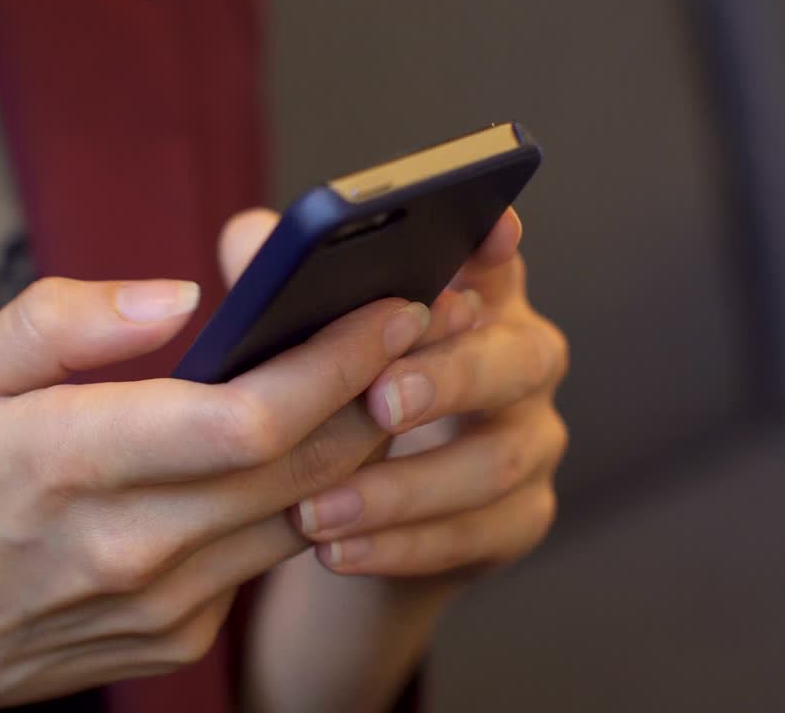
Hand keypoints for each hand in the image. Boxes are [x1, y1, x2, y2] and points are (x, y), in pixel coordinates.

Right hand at [0, 278, 430, 711]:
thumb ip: (60, 325)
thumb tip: (176, 296)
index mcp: (68, 464)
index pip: (247, 417)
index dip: (336, 361)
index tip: (392, 307)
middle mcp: (130, 545)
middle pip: (304, 467)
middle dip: (381, 390)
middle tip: (425, 326)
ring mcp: (162, 604)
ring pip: (306, 514)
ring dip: (363, 445)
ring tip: (393, 376)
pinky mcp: (179, 636)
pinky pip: (268, 555)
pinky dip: (307, 497)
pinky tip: (318, 450)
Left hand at [221, 208, 567, 579]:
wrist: (371, 508)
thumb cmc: (338, 394)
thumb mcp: (310, 335)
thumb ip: (284, 280)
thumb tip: (252, 245)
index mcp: (479, 295)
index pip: (499, 256)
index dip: (498, 242)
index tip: (487, 234)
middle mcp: (522, 359)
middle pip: (518, 358)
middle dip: (450, 378)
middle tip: (379, 398)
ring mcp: (533, 441)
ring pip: (496, 462)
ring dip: (404, 487)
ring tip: (317, 508)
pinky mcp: (521, 517)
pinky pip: (476, 535)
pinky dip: (403, 546)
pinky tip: (335, 550)